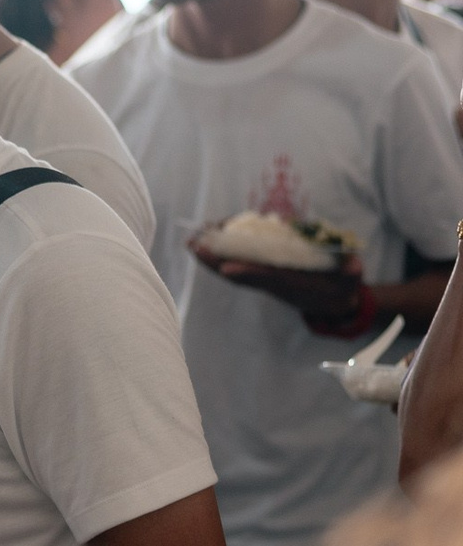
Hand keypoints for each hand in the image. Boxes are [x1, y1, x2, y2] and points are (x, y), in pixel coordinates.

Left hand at [186, 236, 367, 322]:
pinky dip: (219, 256)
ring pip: (233, 269)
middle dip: (217, 261)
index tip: (228, 268)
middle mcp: (272, 282)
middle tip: (194, 246)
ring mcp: (264, 279)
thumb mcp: (350, 280)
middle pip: (240, 272)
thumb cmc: (341, 287)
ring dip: (212, 258)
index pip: (267, 277)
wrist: (332, 303)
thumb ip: (351, 272)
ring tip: (191, 242)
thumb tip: (353, 267)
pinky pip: (236, 265)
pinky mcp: (262, 275)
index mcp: (291, 283)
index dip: (248, 272)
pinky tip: (203, 245)